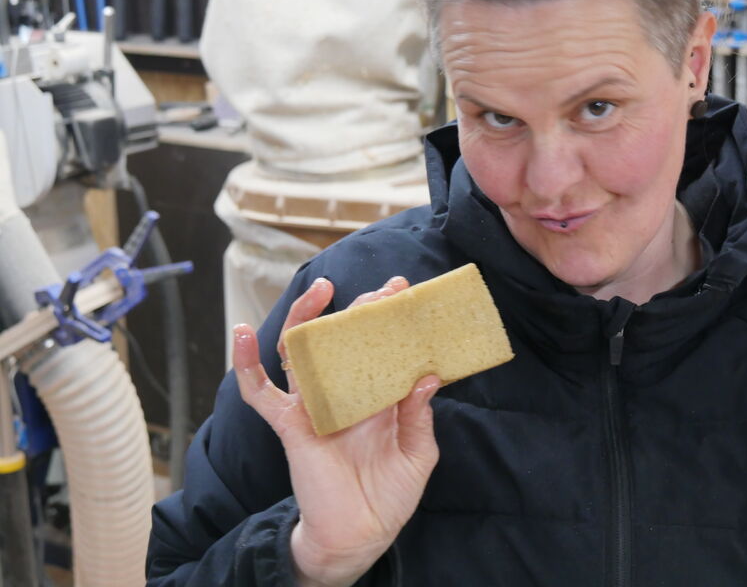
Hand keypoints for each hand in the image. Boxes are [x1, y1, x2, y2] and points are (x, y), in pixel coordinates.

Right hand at [232, 277, 439, 586]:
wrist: (362, 535)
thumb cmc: (391, 495)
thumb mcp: (418, 453)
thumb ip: (420, 416)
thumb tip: (427, 376)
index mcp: (375, 398)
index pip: (380, 349)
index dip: (390, 322)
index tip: (405, 293)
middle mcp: (343, 394)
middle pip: (343, 340)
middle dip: (360, 311)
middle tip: (383, 290)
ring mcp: (313, 406)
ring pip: (300, 352)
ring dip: (306, 317)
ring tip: (321, 288)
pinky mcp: (291, 425)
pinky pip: (261, 393)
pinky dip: (246, 364)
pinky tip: (242, 334)